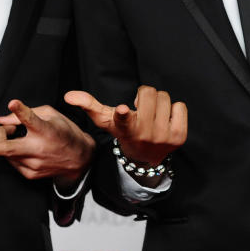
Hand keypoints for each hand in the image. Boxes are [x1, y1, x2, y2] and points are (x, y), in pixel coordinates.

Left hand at [0, 100, 94, 190]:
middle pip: (9, 148)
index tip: (13, 102)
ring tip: (15, 133)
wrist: (79, 159)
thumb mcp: (51, 115)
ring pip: (7, 153)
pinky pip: (13, 162)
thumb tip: (1, 120)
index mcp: (46, 130)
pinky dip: (12, 153)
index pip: (31, 118)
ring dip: (3, 141)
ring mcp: (34, 164)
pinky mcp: (31, 174)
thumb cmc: (65, 132)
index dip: (21, 110)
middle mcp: (39, 149)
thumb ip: (25, 114)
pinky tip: (22, 147)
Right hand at [65, 85, 186, 167]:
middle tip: (142, 108)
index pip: (123, 119)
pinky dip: (174, 110)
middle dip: (146, 96)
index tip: (122, 110)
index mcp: (125, 129)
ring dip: (159, 103)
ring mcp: (163, 137)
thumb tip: (68, 95)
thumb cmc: (124, 132)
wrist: (145, 157)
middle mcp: (144, 134)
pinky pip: (180, 106)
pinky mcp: (179, 137)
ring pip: (165, 97)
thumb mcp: (106, 120)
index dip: (123, 114)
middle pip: (150, 93)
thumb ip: (89, 105)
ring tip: (153, 115)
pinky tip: (166, 120)